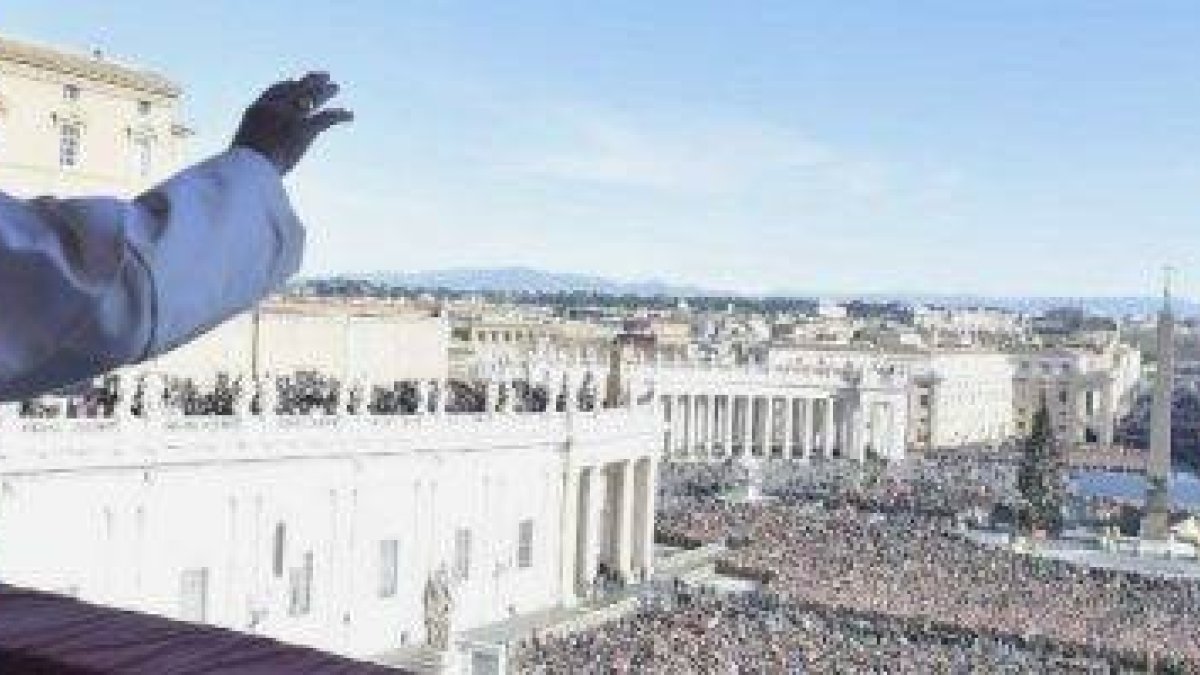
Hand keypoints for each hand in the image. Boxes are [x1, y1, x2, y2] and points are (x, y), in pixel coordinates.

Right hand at [232, 72, 352, 174]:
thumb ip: (256, 139)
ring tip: (336, 87)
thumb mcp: (246, 145)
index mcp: (258, 108)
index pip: (276, 90)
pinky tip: (349, 115)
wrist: (248, 168)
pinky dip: (340, 115)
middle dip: (311, 81)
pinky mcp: (304, 129)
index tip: (297, 81)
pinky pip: (326, 118)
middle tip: (324, 77)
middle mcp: (275, 107)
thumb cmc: (244, 164)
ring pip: (312, 98)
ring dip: (326, 91)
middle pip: (296, 88)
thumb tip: (261, 150)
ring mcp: (290, 117)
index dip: (289, 85)